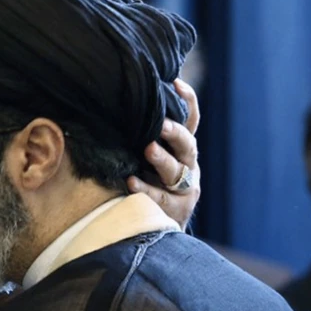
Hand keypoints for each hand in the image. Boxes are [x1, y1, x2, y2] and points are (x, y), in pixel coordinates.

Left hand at [129, 79, 200, 229]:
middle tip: (160, 124)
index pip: (191, 121)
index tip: (175, 82)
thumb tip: (119, 104)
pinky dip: (146, 189)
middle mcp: (188, 166)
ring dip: (162, 159)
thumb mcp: (147, 158)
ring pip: (176, 172)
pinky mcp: (176, 210)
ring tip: (148, 150)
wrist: (159, 228)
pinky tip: (131, 182)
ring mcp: (185, 189)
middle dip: (174, 133)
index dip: (188, 101)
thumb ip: (142, 136)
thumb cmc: (148, 184)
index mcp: (183, 149)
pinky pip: (160, 198)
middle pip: (187, 145)